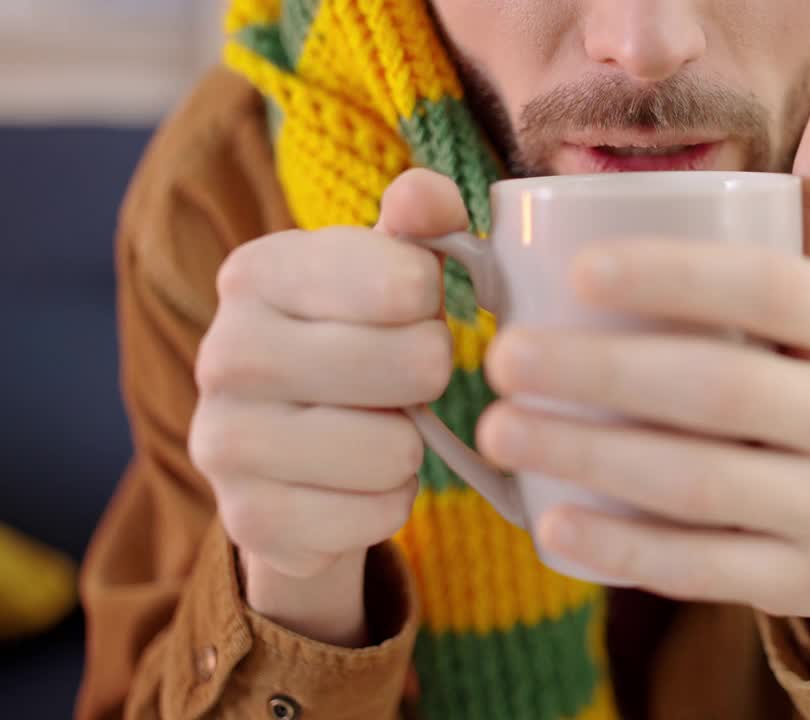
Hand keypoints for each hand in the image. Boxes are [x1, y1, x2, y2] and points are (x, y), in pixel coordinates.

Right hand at [189, 169, 464, 645]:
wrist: (287, 464)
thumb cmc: (353, 346)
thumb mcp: (385, 274)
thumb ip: (417, 226)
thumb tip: (430, 196)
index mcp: (256, 273)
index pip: (408, 282)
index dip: (432, 303)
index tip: (409, 310)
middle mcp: (223, 352)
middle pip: (417, 365)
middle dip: (431, 376)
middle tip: (405, 380)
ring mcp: (224, 442)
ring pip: (398, 449)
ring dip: (410, 447)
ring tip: (376, 431)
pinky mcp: (249, 521)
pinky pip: (380, 514)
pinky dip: (388, 503)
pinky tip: (355, 484)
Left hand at [476, 85, 809, 672]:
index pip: (773, 290)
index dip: (676, 276)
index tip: (576, 269)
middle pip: (728, 393)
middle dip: (604, 373)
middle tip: (503, 358)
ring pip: (710, 487)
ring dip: (594, 459)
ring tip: (501, 430)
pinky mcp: (807, 580)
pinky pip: (712, 570)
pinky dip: (628, 548)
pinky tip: (553, 522)